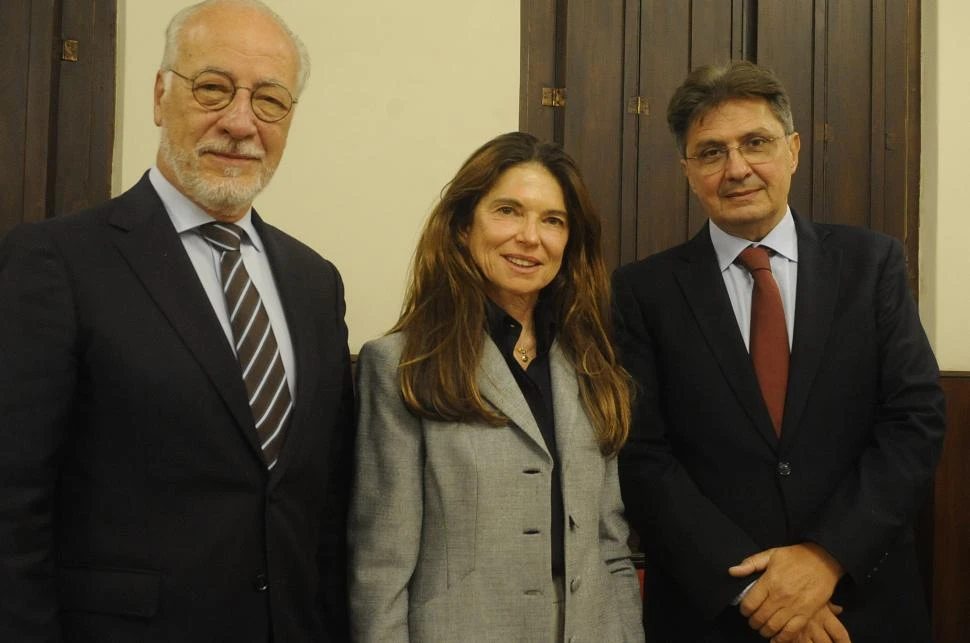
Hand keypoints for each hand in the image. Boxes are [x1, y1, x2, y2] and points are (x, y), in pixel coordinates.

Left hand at [728, 543, 842, 639]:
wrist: (824, 560)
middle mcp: (780, 596)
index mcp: (770, 581)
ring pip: (773, 626)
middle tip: (753, 621)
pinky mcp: (807, 613)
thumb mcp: (771, 554)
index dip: (744, 610)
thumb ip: (750, 563)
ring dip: (764, 631)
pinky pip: (791, 631)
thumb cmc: (796, 557)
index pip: (749, 603)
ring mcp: (794, 606)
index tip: (745, 610)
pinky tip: (776, 638)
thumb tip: (732, 571)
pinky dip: (781, 638)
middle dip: (753, 622)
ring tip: (763, 628)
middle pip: (760, 617)